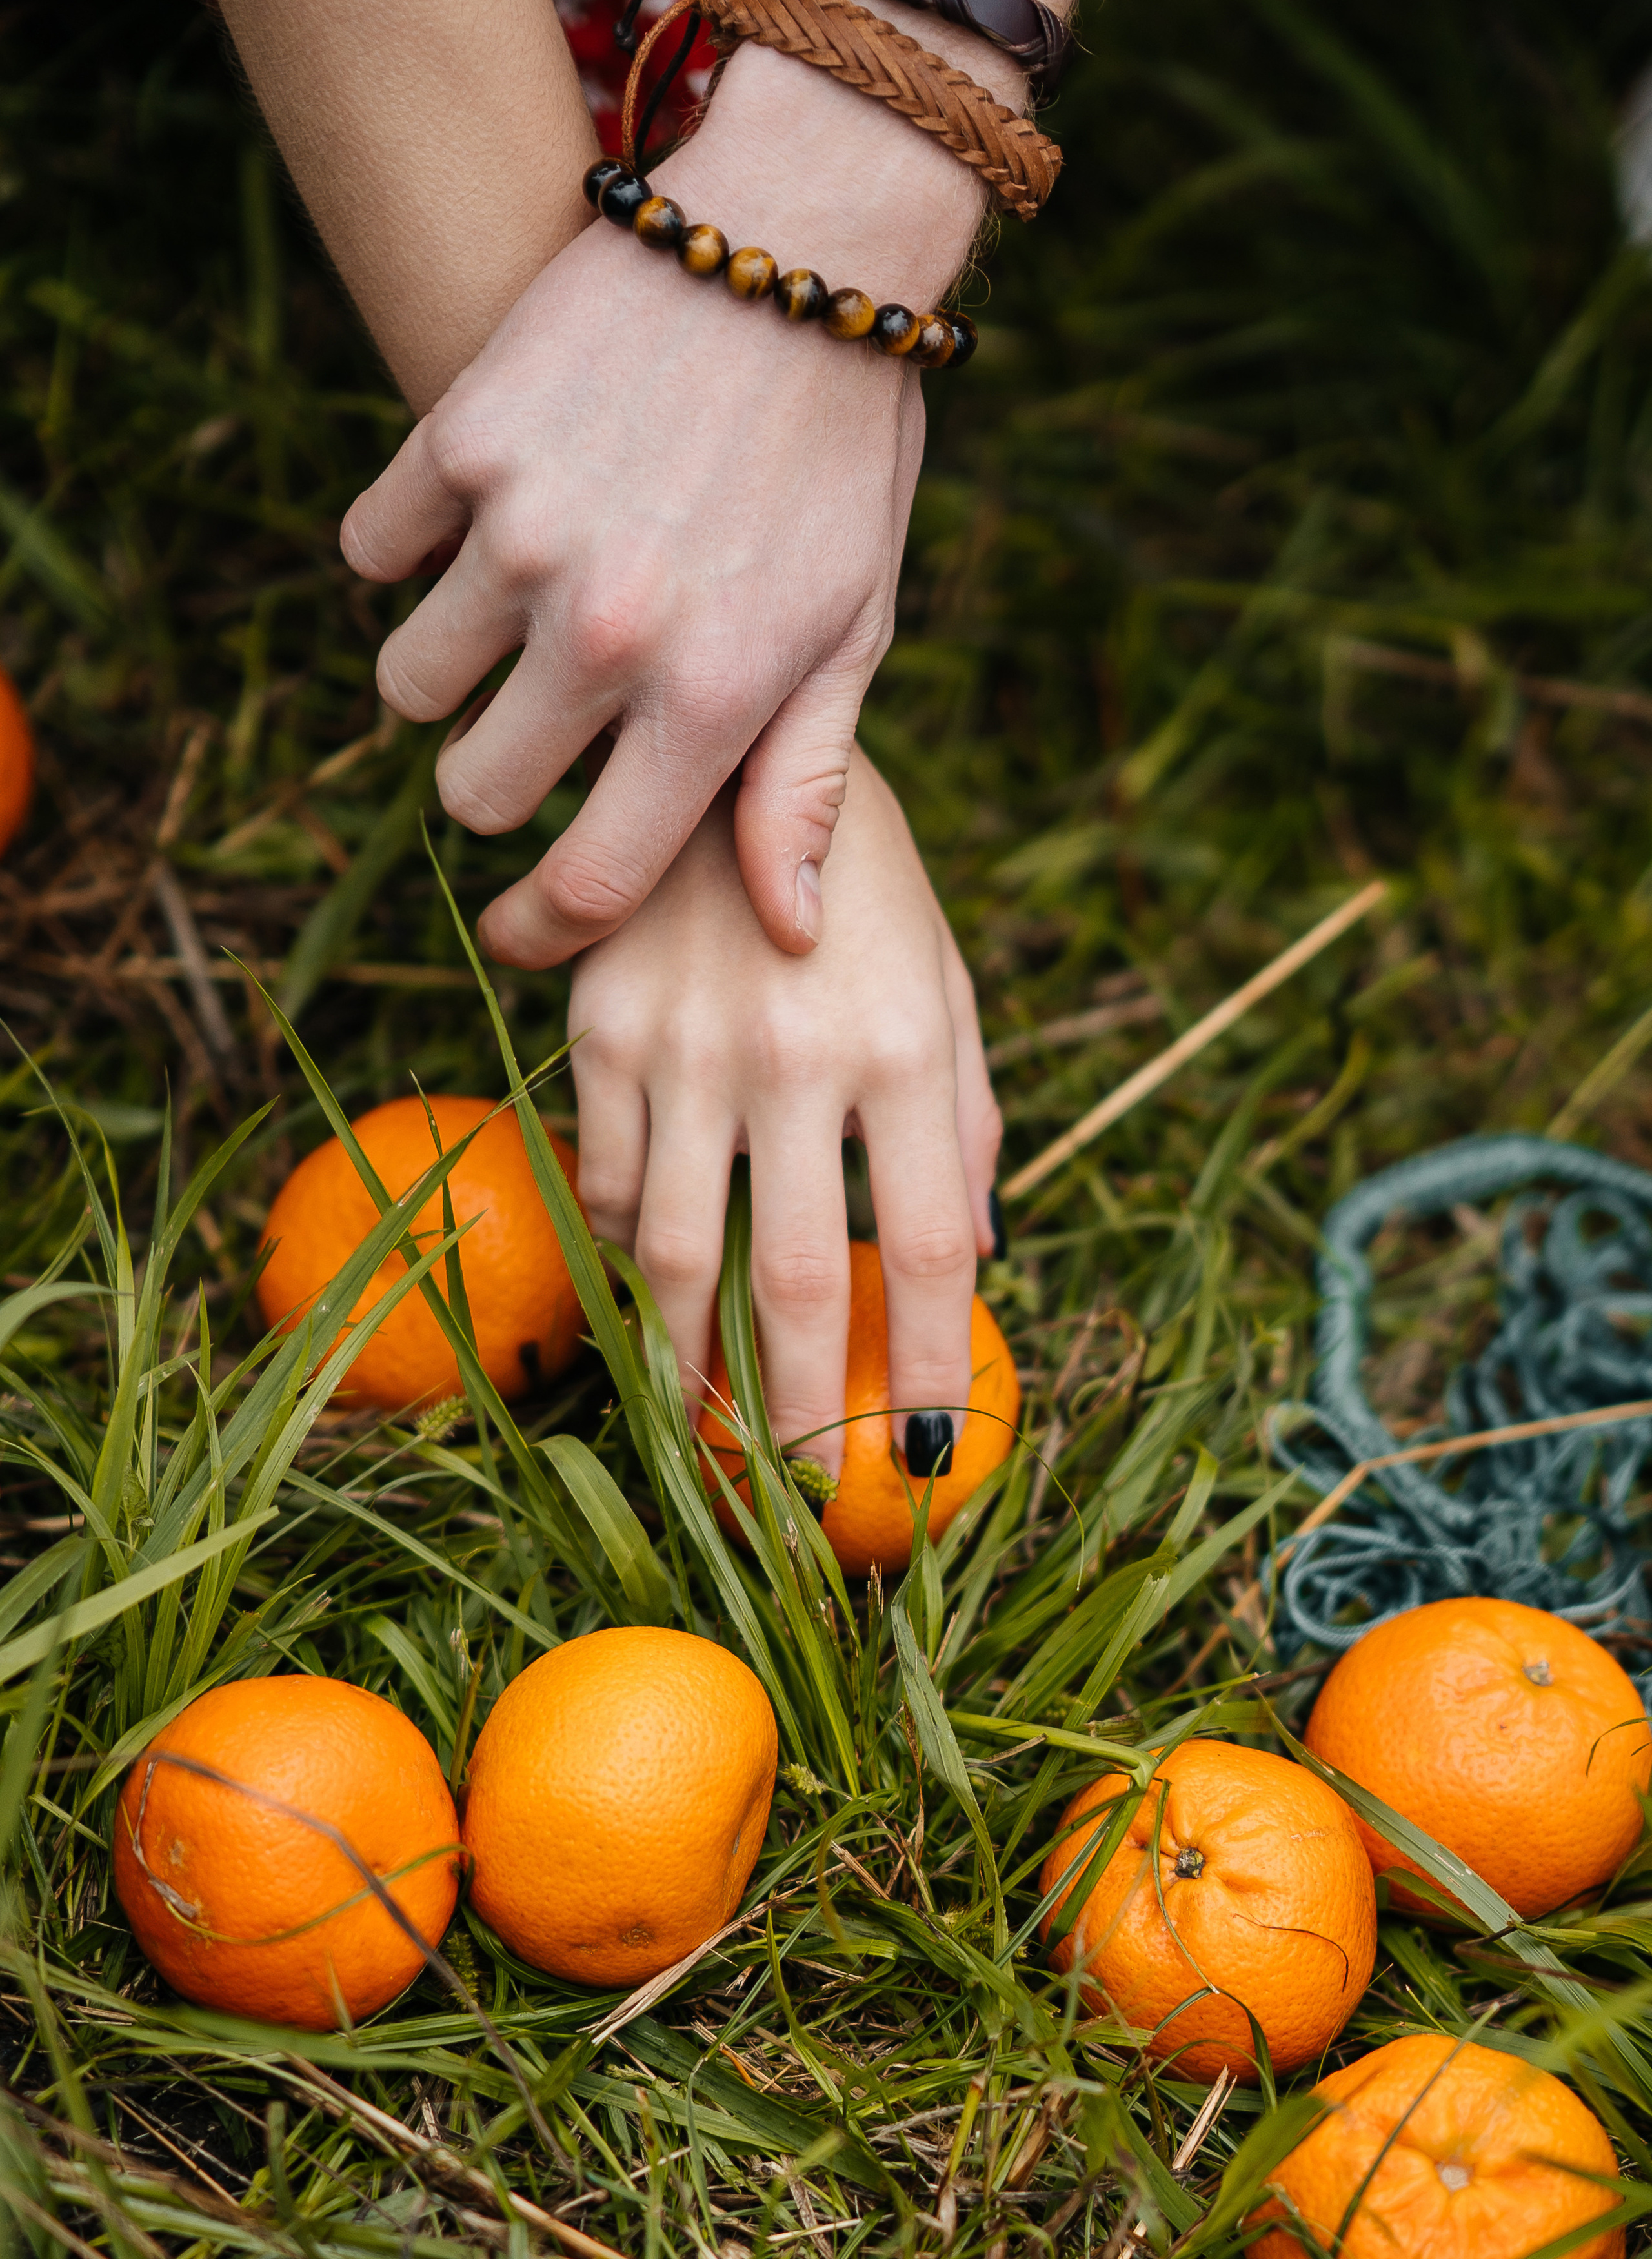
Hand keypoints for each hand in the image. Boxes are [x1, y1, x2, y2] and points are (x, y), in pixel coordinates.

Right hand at [341, 46, 986, 970]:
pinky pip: (372, 550)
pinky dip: (407, 549)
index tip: (521, 933)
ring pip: (407, 684)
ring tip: (511, 613)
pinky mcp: (462, 438)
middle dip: (498, 778)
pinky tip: (476, 519)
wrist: (802, 241)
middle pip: (475, 792)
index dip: (544, 930)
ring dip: (447, 670)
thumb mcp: (854, 629)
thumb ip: (806, 784)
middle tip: (539, 726)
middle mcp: (607, 632)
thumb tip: (789, 931)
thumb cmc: (841, 458)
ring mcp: (523, 533)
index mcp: (710, 699)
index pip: (590, 882)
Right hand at [568, 746, 1001, 1475]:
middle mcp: (795, 1056)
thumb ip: (966, 1117)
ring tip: (706, 1434)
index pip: (923, 1245)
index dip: (918, 1363)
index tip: (919, 1453)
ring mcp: (684, 1046)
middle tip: (799, 1506)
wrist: (727, 752)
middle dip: (794, 1418)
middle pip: (790, 1281)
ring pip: (677, 1254)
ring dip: (690, 1364)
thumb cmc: (864, 885)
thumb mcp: (946, 982)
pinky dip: (634, 1250)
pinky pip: (611, 1183)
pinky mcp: (599, 1031)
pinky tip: (658, 1279)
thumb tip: (978, 1255)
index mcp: (907, 1044)